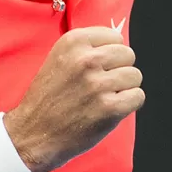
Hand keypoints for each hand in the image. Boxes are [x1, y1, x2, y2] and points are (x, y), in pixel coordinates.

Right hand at [3, 25, 142, 171]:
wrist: (34, 133)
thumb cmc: (49, 98)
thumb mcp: (59, 59)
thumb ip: (87, 49)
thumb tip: (120, 45)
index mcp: (73, 42)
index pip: (115, 37)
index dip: (110, 54)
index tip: (98, 68)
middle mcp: (86, 60)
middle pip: (128, 55)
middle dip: (120, 69)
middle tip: (102, 85)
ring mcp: (98, 84)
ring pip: (135, 76)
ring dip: (124, 88)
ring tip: (104, 97)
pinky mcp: (109, 108)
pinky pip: (138, 96)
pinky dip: (129, 104)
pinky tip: (111, 109)